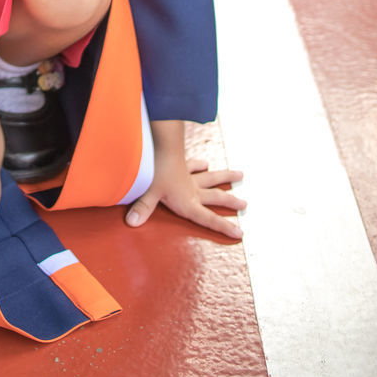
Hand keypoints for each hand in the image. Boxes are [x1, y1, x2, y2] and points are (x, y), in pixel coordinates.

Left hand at [126, 120, 245, 238]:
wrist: (159, 143)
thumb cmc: (155, 170)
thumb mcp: (148, 192)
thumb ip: (142, 208)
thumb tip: (131, 223)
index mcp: (187, 202)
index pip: (208, 218)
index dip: (223, 226)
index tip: (240, 233)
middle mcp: (192, 190)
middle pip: (215, 197)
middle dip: (230, 201)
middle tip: (244, 204)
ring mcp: (188, 175)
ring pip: (211, 178)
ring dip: (225, 177)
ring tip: (239, 175)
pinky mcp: (182, 163)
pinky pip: (193, 165)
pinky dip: (199, 164)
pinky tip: (204, 163)